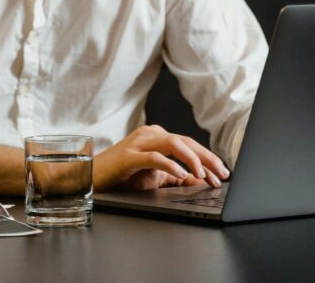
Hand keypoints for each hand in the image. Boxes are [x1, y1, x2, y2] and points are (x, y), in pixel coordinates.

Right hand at [93, 124, 229, 191]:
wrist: (92, 176)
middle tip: (222, 174)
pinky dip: (170, 164)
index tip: (222, 174)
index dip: (207, 158)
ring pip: (172, 143)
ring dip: (192, 159)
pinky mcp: (129, 156)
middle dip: (207, 158)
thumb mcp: (153, 176)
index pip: (188, 144)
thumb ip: (174, 175)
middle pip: (184, 141)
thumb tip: (198, 180)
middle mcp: (149, 134)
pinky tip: (182, 174)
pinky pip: (154, 157)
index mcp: (156, 137)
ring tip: (204, 174)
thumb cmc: (121, 176)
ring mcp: (138, 143)